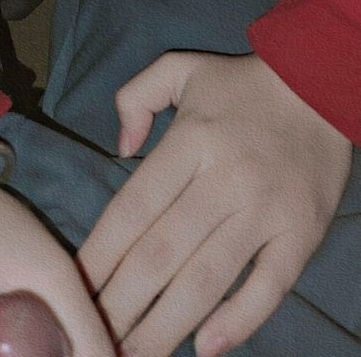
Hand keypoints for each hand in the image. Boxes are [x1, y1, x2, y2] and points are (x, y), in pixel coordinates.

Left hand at [79, 52, 351, 356]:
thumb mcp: (179, 68)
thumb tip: (118, 148)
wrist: (321, 83)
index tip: (75, 286)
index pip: (134, 208)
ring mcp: (266, 210)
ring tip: (133, 355)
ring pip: (207, 279)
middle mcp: (225, 179)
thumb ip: (135, 97)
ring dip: (167, 325)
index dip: (101, 253)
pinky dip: (238, 321)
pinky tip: (203, 347)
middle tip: (95, 335)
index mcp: (191, 140)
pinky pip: (268, 286)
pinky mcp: (302, 233)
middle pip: (163, 253)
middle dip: (123, 302)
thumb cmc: (240, 84)